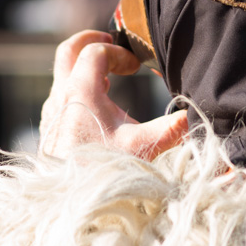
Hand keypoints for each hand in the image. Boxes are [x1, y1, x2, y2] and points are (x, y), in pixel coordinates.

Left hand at [38, 30, 188, 160]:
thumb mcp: (143, 146)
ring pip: (63, 73)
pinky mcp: (50, 128)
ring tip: (108, 79)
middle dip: (91, 41)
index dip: (119, 52)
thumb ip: (172, 126)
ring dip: (85, 68)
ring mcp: (52, 112)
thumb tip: (196, 113)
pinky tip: (96, 107)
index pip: (96, 51)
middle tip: (113, 45)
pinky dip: (78, 87)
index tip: (137, 66)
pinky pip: (61, 94)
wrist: (70, 203)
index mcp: (81, 91)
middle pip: (68, 51)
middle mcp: (61, 96)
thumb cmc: (104, 171)